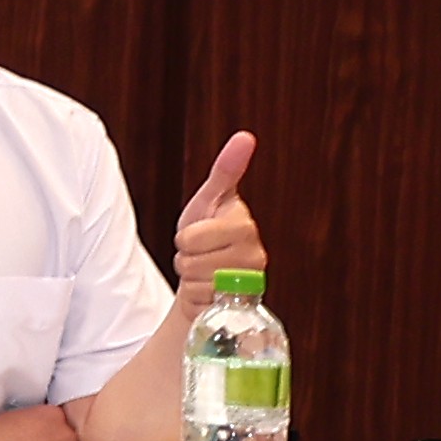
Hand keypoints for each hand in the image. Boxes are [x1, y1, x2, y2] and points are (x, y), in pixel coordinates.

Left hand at [169, 130, 262, 296]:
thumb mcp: (210, 199)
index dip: (186, 237)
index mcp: (244, 225)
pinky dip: (198, 294)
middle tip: (202, 252)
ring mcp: (249, 282)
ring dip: (192, 275)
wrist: (209, 272)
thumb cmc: (208, 230)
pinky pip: (202, 300)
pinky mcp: (241, 304)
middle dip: (187, 257)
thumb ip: (226, 170)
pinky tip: (211, 288)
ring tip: (206, 268)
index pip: (191, 237)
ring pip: (195, 280)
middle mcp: (254, 254)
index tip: (200, 232)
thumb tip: (245, 136)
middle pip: (191, 260)